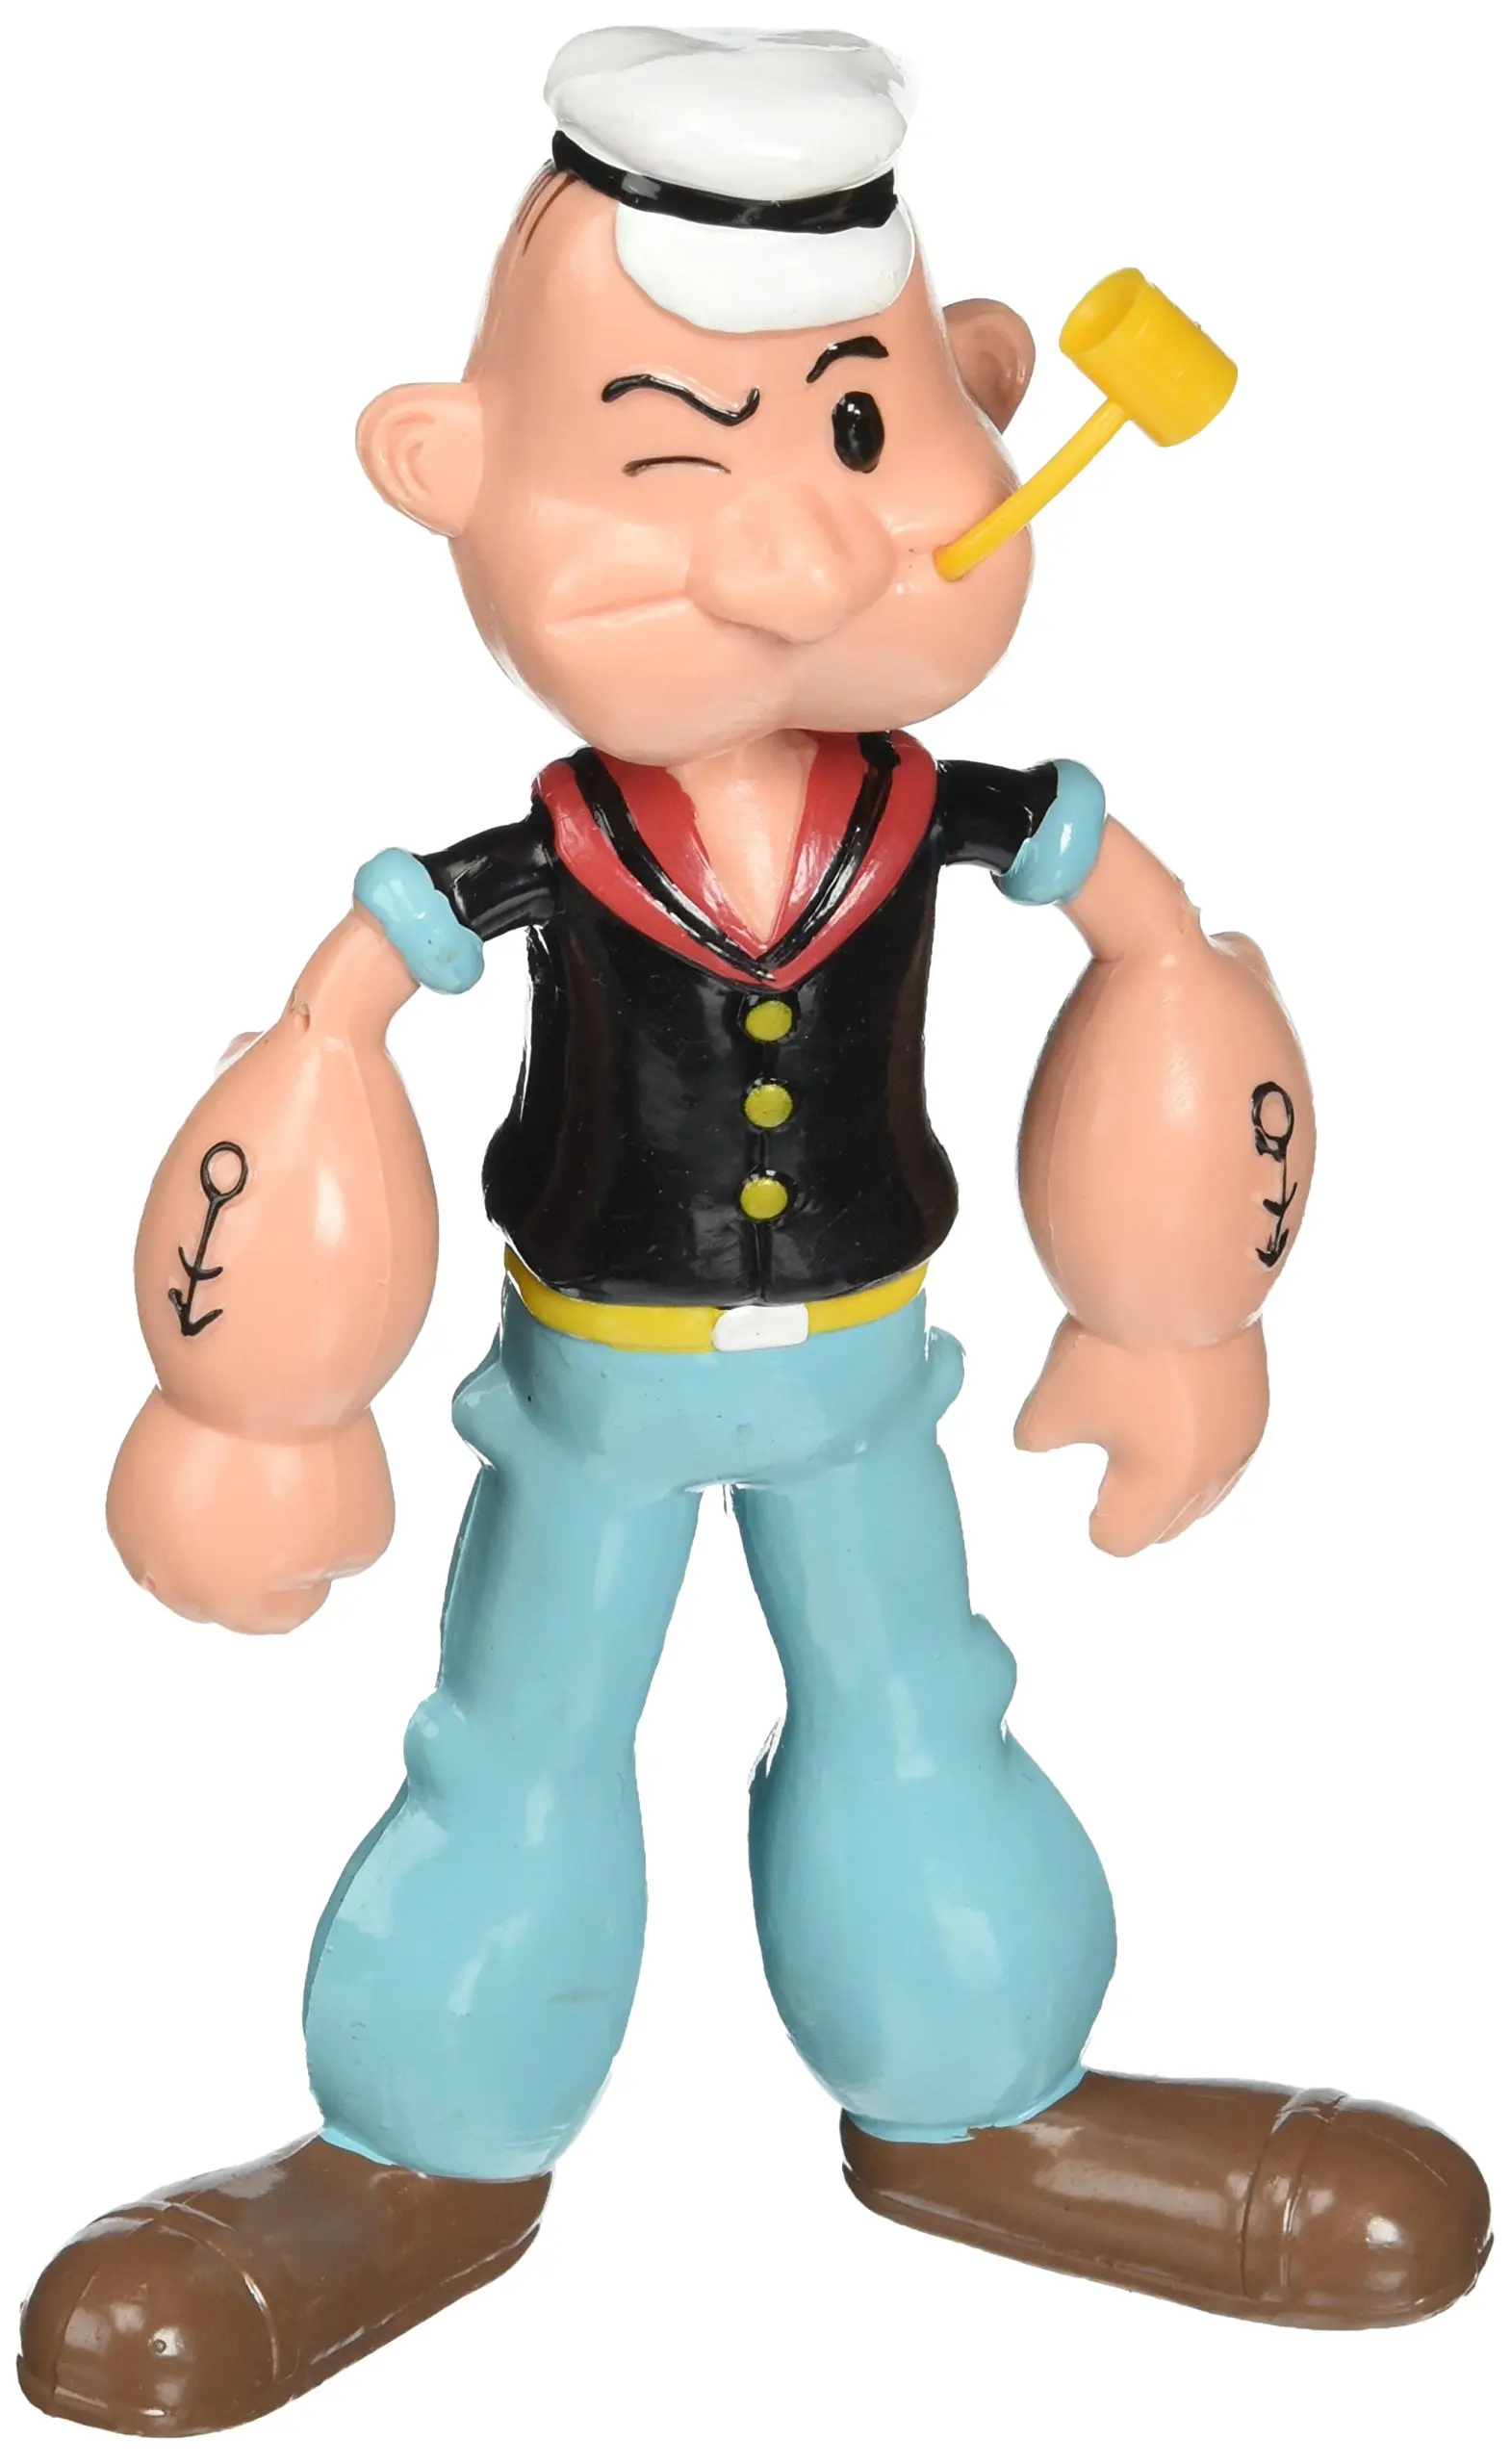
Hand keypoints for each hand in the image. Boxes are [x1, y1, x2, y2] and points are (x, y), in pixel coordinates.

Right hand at [107, 1392, 394, 1633]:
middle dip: (254, 1553)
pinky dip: (187, 1493)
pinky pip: (163, 1513)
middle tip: (282, 1499)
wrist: (258, 1380)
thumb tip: (307, 1565)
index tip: (315, 1523)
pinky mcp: (125, 1495)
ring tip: (248, 1474)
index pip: (280, 1609)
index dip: (307, 1566)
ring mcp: (144, 1540)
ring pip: (189, 1551)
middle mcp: (178, 1584)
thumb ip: (331, 1569)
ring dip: (215, 1524)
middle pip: (225, 1586)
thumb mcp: (364, 1535)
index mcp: (237, 1604)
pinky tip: (217, 1460)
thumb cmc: (314, 1459)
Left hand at [1015, 1316, 1268, 1555]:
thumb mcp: (1054, 1401)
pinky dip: (1201, 1439)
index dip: (1099, 1522)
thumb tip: (1034, 1442)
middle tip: (1114, 1471)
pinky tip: (1178, 1403)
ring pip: (1207, 1487)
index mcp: (1160, 1489)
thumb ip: (1039, 1435)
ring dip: (1177, 1476)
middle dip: (1142, 1507)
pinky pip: (1227, 1446)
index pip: (1123, 1539)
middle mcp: (1210, 1475)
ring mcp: (1240, 1437)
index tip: (1088, 1502)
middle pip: (1171, 1523)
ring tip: (1147, 1436)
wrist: (1182, 1276)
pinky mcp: (1256, 1398)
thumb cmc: (1118, 1351)